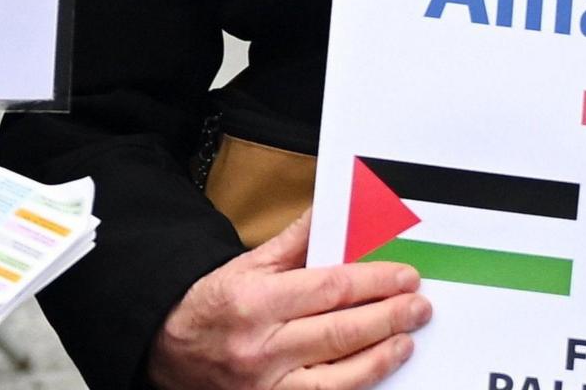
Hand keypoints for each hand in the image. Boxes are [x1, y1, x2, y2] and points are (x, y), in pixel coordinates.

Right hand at [149, 214, 429, 389]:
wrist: (168, 352)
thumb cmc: (212, 306)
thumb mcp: (246, 265)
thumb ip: (294, 242)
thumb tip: (333, 212)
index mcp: (254, 303)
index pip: (328, 290)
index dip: (373, 282)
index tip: (403, 276)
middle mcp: (261, 348)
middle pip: (339, 332)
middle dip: (387, 318)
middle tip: (418, 306)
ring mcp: (267, 387)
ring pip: (337, 378)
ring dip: (379, 358)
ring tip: (405, 341)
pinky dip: (354, 386)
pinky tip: (375, 372)